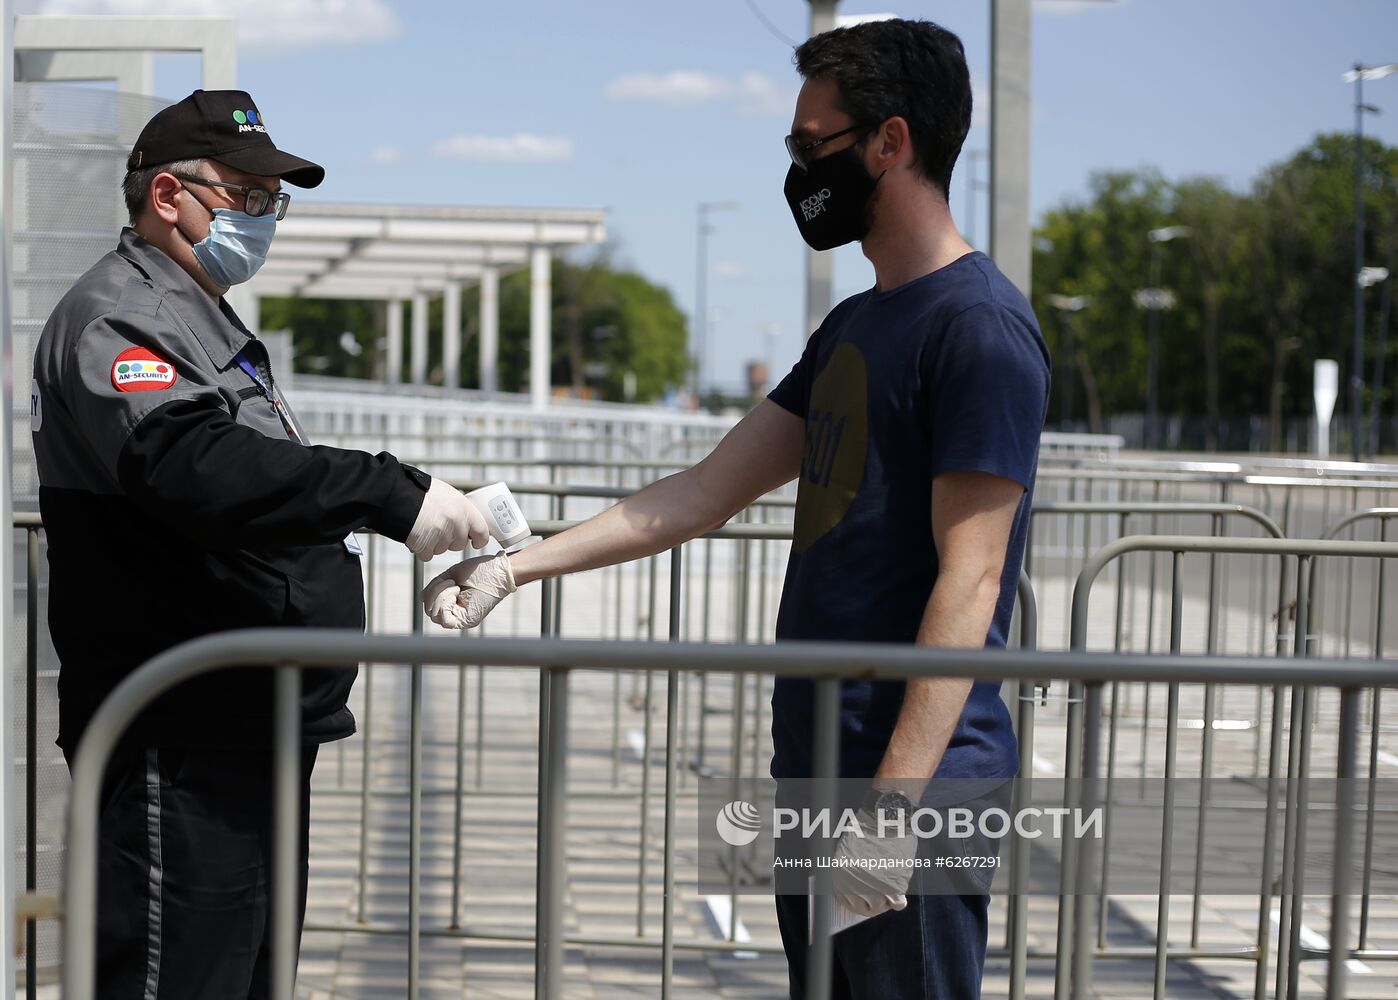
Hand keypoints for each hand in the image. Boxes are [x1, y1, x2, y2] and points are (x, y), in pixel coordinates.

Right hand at [405, 478, 490, 560]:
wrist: (397, 495)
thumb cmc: (420, 491)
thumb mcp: (447, 494)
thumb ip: (459, 508)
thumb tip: (465, 518)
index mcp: (464, 509)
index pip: (482, 532)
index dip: (479, 538)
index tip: (476, 541)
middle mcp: (455, 524)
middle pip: (460, 544)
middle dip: (451, 539)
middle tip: (439, 527)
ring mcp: (441, 537)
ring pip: (443, 549)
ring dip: (435, 543)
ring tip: (425, 526)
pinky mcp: (426, 547)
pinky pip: (428, 555)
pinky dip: (421, 549)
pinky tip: (416, 535)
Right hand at [422, 553, 516, 628]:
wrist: (498, 570)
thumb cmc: (479, 570)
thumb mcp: (451, 576)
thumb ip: (436, 587)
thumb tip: (421, 598)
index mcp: (453, 604)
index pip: (430, 606)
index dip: (431, 592)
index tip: (447, 579)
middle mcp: (456, 614)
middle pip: (430, 612)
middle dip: (434, 593)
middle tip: (450, 582)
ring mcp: (461, 619)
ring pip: (434, 616)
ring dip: (440, 596)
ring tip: (455, 585)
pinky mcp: (466, 621)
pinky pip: (444, 620)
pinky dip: (444, 602)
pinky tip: (456, 591)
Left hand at [831, 803, 917, 917]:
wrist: (886, 817)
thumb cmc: (866, 829)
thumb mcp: (847, 849)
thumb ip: (849, 871)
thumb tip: (854, 889)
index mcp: (841, 875)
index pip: (847, 901)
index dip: (855, 902)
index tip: (861, 900)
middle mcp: (856, 884)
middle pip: (864, 908)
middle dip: (870, 904)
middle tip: (877, 897)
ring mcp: (876, 887)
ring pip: (880, 907)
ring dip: (884, 902)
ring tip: (887, 891)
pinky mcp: (895, 885)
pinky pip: (898, 904)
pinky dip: (898, 901)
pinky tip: (897, 893)